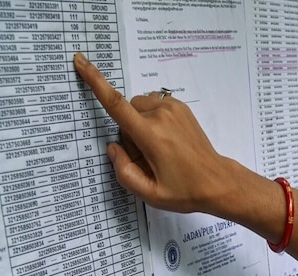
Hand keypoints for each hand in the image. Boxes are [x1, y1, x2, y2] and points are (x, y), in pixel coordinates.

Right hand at [72, 53, 242, 213]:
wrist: (217, 181)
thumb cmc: (184, 191)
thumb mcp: (150, 193)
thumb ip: (124, 172)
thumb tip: (114, 148)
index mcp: (150, 134)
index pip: (116, 104)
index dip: (95, 81)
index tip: (80, 60)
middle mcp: (161, 115)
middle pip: (126, 112)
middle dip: (128, 132)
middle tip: (147, 157)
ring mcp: (173, 108)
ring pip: (139, 108)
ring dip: (140, 124)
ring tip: (159, 149)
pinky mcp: (181, 107)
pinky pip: (153, 106)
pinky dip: (153, 120)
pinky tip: (167, 140)